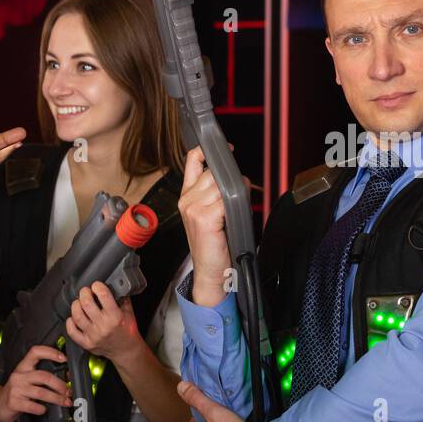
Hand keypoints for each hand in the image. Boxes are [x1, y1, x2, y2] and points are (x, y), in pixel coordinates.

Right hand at [0, 345, 72, 421]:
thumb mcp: (26, 380)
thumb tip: (66, 380)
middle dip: (60, 385)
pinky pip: (33, 406)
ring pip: (41, 392)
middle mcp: (19, 376)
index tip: (64, 359)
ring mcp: (15, 389)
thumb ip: (42, 378)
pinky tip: (44, 409)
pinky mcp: (13, 402)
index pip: (36, 352)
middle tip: (68, 392)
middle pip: (44, 376)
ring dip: (56, 398)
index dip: (51, 352)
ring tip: (64, 402)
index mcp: (23, 367)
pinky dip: (42, 409)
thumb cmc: (16, 392)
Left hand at [64, 281, 145, 366]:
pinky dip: (70, 322)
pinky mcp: (86, 343)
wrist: (126, 351)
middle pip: (87, 304)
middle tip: (86, 291)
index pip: (103, 296)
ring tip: (78, 302)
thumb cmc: (127, 331)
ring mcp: (93, 336)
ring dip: (76, 305)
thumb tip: (114, 284)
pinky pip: (72, 331)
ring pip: (77, 316)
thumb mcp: (129, 312)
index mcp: (116, 317)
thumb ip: (122, 298)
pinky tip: (74, 317)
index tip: (96, 285)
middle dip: (84, 293)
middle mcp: (103, 326)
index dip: (97, 286)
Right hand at [177, 145, 252, 306]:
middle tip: (236, 200)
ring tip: (233, 213)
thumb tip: (232, 176)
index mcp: (186, 196)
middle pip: (214, 173)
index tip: (225, 149)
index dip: (207, 151)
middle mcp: (186, 200)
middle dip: (230, 181)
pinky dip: (234, 206)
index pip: (193, 161)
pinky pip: (226, 200)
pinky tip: (231, 218)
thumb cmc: (214, 245)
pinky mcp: (204, 218)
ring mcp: (193, 208)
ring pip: (222, 186)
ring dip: (236, 195)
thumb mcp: (211, 214)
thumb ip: (214, 192)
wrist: (210, 272)